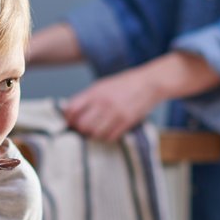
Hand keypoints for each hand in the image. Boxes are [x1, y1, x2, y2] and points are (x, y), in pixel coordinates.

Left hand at [63, 51, 219, 142]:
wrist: (150, 82)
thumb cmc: (125, 84)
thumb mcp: (103, 85)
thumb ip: (88, 98)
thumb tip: (71, 112)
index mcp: (95, 92)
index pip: (71, 109)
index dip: (69, 118)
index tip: (71, 121)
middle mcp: (103, 102)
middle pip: (81, 124)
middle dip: (80, 129)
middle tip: (83, 129)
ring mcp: (115, 113)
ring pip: (94, 133)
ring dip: (92, 135)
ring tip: (96, 131)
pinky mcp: (127, 122)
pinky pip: (109, 137)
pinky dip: (106, 137)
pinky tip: (108, 132)